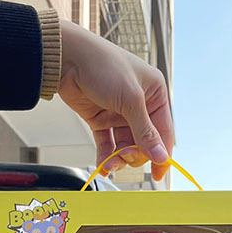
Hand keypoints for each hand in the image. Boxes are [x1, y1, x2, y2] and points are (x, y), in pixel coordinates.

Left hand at [57, 20, 173, 181]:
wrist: (68, 58)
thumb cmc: (103, 65)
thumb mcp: (131, 100)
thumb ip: (145, 132)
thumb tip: (160, 156)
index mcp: (155, 94)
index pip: (163, 132)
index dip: (162, 155)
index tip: (159, 175)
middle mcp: (139, 105)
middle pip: (144, 143)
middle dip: (135, 154)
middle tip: (125, 156)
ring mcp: (119, 114)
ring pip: (125, 147)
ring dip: (119, 159)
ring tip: (110, 164)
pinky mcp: (102, 120)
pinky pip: (108, 145)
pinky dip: (106, 157)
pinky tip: (104, 165)